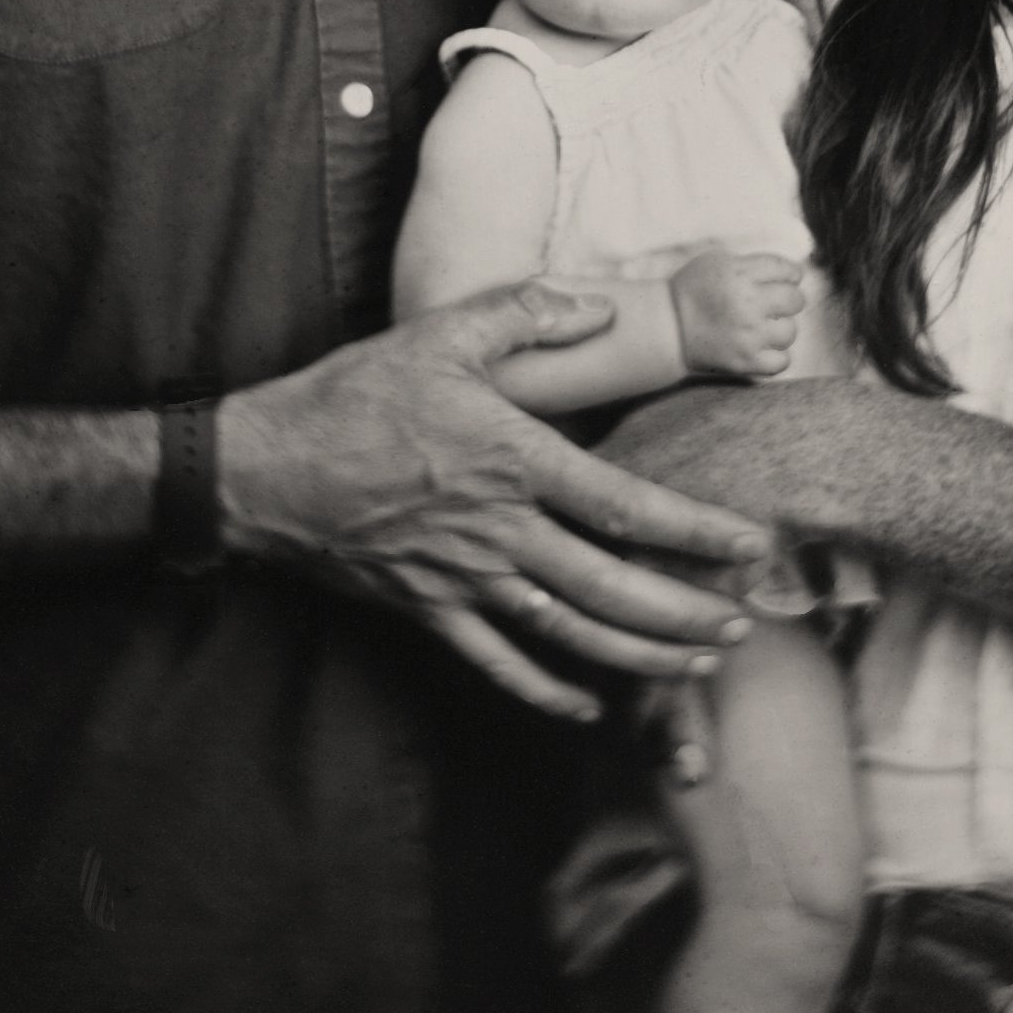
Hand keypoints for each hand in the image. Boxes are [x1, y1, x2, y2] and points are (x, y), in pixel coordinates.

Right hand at [215, 283, 777, 723]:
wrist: (263, 467)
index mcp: (513, 460)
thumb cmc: (352, 395)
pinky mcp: (427, 610)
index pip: (625, 504)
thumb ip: (524, 314)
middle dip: (686, 612)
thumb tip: (597, 306)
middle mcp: (498, 529)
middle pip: (611, 586)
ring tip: (697, 665)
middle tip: (746, 626)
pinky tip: (589, 707)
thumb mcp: (439, 335)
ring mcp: (462, 579)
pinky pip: (497, 665)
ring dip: (638, 655)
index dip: (695, 530)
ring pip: (569, 633)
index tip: (749, 545)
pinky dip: (547, 692)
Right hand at [670, 246, 802, 379]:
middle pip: (795, 300)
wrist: (669, 328)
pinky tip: (763, 347)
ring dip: (780, 328)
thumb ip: (753, 263)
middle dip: (788, 299)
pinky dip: (776, 356)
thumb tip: (793, 272)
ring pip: (790, 331)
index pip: (787, 270)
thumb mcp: (717, 261)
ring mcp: (748, 336)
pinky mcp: (745, 363)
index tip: (785, 280)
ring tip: (763, 327)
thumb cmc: (694, 290)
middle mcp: (747, 304)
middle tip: (774, 304)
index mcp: (740, 275)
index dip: (791, 275)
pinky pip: (782, 362)